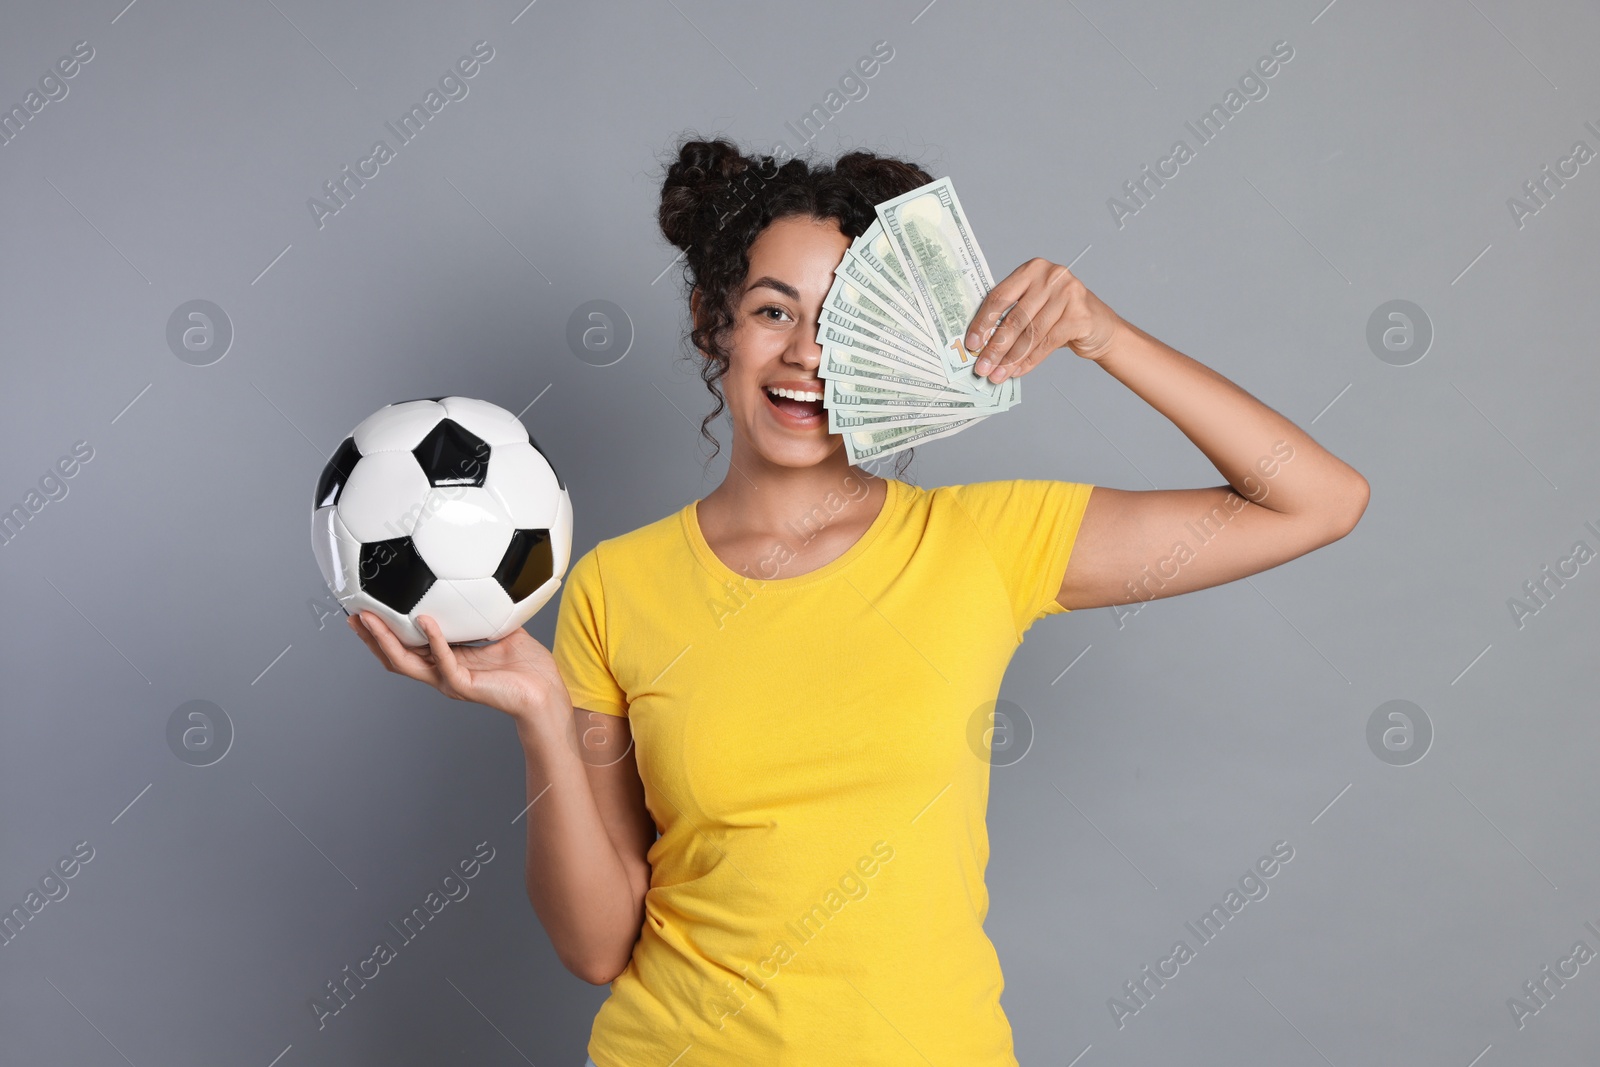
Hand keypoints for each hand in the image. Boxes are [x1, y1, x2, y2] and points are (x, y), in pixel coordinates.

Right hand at [347, 611, 567, 723]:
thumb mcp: (500, 629)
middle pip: (394, 657)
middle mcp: (441, 672)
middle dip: (370, 637)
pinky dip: (433, 640)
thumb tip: (479, 581)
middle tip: (352, 615)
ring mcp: (449, 680)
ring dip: (386, 640)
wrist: (547, 692)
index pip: (406, 647)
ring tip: (370, 619)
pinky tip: (425, 620)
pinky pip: (443, 661)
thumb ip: (484, 610)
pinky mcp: (464, 684)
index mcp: (446, 659)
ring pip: (406, 663)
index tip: (367, 609)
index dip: (384, 632)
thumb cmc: (528, 665)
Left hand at [964, 258, 1122, 381]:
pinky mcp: (1080, 315)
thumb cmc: (1060, 316)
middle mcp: (1051, 276)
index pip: (1000, 296)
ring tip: (997, 375)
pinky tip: (1018, 371)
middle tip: (982, 367)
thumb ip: (1010, 316)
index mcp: (1032, 269)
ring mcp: (1068, 294)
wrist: (1100, 327)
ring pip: (1030, 333)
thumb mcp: (1034, 306)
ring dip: (1011, 359)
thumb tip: (979, 344)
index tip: (971, 344)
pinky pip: (1047, 343)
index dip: (983, 323)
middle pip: (1015, 317)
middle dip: (995, 347)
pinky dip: (1029, 361)